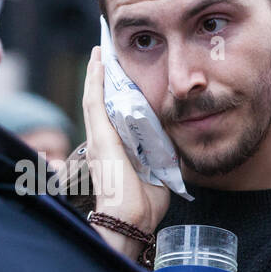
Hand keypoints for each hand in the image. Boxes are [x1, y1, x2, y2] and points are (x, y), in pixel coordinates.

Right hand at [81, 45, 169, 257]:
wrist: (132, 218)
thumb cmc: (144, 204)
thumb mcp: (158, 172)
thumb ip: (162, 155)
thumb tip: (176, 144)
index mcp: (114, 151)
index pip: (112, 116)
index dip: (113, 96)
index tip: (118, 77)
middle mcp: (101, 142)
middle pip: (100, 102)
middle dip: (103, 79)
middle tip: (105, 56)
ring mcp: (98, 138)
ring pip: (94, 97)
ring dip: (97, 73)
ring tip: (100, 53)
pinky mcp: (99, 136)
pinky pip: (94, 100)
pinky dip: (95, 79)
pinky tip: (98, 61)